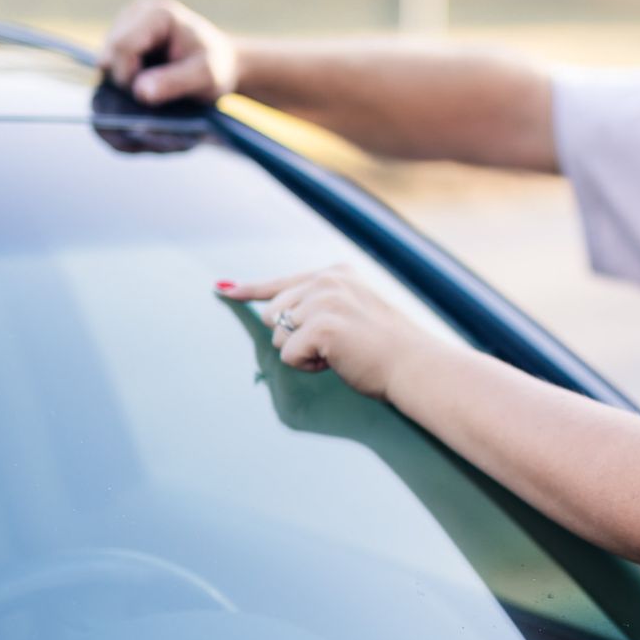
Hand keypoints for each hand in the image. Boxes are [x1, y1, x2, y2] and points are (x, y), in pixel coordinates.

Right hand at [99, 0, 239, 105]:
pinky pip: (110, 63)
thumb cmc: (216, 67)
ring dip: (125, 80)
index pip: (122, 47)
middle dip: (125, 80)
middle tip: (154, 94)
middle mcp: (137, 11)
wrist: (221, 61)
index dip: (128, 77)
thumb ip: (174, 83)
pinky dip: (124, 78)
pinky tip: (147, 82)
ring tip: (155, 86)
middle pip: (109, 53)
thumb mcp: (205, 78)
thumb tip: (140, 92)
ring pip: (106, 60)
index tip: (147, 96)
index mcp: (158, 14)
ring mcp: (127, 22)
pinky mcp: (122, 36)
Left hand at [220, 265, 434, 400]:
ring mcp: (323, 299)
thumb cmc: (388, 350)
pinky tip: (337, 361)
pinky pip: (289, 354)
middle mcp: (326, 280)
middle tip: (333, 347)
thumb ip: (318, 306)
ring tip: (340, 353)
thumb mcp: (353, 312)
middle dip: (293, 337)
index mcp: (336, 273)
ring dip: (302, 352)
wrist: (416, 364)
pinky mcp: (321, 325)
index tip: (224, 289)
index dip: (249, 289)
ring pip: (279, 335)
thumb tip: (274, 317)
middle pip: (273, 313)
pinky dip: (308, 365)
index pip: (281, 282)